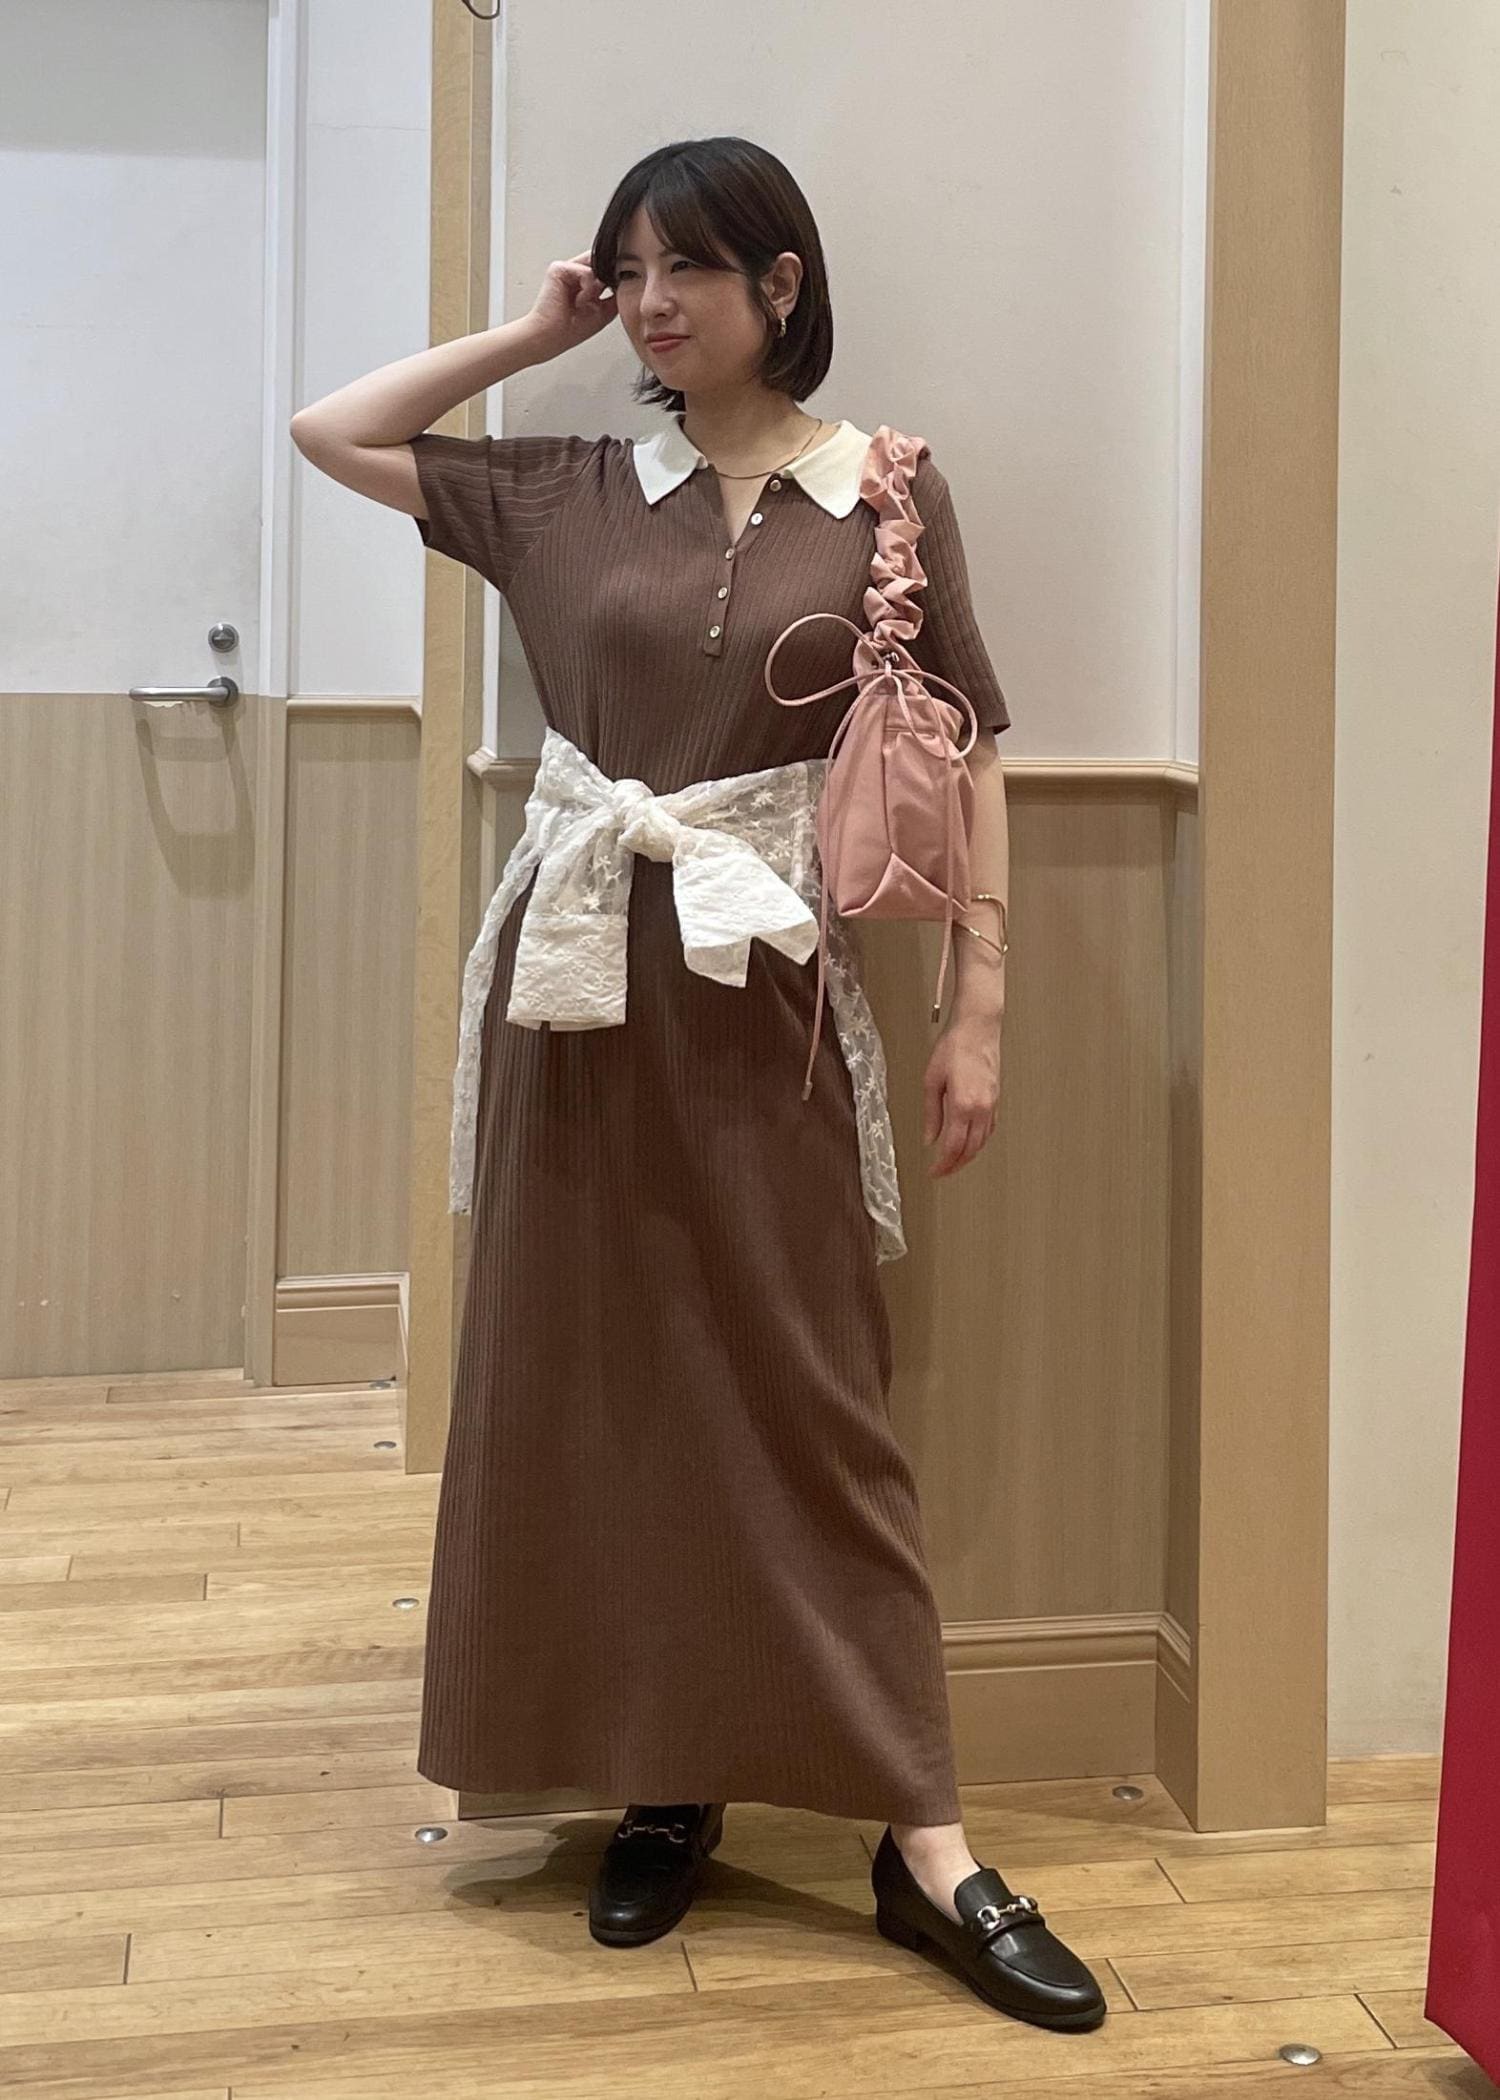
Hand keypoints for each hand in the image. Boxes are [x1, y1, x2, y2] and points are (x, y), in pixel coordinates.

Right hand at [524, 251, 618, 355]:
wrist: (550, 338)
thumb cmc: (570, 330)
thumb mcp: (604, 311)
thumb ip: (615, 294)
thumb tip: (627, 280)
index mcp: (582, 282)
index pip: (604, 268)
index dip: (614, 276)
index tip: (616, 292)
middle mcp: (574, 272)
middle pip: (601, 262)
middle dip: (606, 280)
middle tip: (598, 301)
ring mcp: (566, 268)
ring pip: (596, 266)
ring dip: (596, 289)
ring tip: (582, 305)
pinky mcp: (559, 268)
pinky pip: (586, 272)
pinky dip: (588, 290)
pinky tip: (578, 302)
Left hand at [922, 1012, 1001, 1175]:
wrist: (978, 1028)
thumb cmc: (954, 1047)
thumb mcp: (932, 1081)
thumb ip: (931, 1114)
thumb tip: (929, 1138)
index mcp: (963, 1105)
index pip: (953, 1147)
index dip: (943, 1165)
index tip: (933, 1172)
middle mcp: (981, 1108)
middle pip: (970, 1149)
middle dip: (955, 1165)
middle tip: (942, 1172)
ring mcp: (991, 1104)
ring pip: (982, 1142)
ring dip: (968, 1156)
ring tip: (953, 1162)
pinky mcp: (996, 1099)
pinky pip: (989, 1129)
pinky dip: (978, 1141)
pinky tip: (969, 1142)